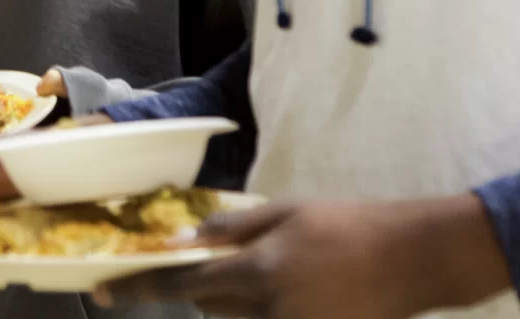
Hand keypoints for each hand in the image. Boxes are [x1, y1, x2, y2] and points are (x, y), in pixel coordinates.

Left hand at [95, 195, 512, 317]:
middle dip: (202, 287)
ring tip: (273, 270)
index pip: (183, 284)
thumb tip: (186, 239)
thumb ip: (234, 228)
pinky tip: (290, 289)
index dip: (141, 288)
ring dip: (232, 302)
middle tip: (221, 262)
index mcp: (260, 270)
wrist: (413, 258)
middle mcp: (271, 309)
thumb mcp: (287, 211)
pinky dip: (261, 311)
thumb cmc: (349, 224)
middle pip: (208, 309)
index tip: (106, 293)